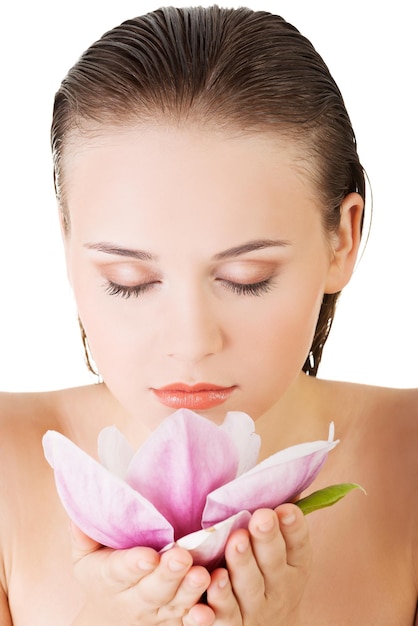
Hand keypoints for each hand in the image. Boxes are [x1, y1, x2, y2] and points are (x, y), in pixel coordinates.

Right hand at [70, 523, 214, 624]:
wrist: (109, 615)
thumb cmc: (101, 569)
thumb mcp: (85, 553)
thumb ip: (84, 534)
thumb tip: (78, 512)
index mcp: (107, 577)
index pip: (119, 571)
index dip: (133, 564)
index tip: (149, 555)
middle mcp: (132, 599)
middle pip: (151, 590)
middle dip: (167, 574)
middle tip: (182, 557)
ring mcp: (156, 612)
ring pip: (173, 604)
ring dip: (189, 591)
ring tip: (203, 574)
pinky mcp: (175, 619)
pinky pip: (187, 620)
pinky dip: (200, 616)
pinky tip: (210, 607)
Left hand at [204, 504, 310, 625]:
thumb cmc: (266, 575)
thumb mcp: (282, 552)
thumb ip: (277, 520)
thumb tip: (280, 474)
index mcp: (295, 566)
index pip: (299, 546)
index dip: (294, 527)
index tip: (285, 509)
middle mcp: (280, 588)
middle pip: (273, 564)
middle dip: (267, 540)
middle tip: (259, 518)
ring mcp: (256, 610)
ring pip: (248, 587)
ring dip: (242, 565)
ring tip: (235, 542)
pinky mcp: (232, 625)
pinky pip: (224, 615)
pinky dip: (218, 601)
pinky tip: (211, 582)